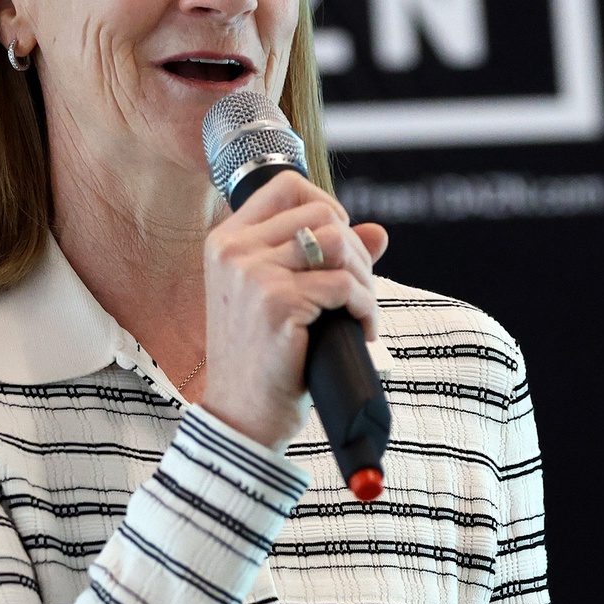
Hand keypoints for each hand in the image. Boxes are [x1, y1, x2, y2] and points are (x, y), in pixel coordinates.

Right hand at [200, 170, 389, 450]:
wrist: (241, 417)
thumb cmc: (263, 359)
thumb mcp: (282, 298)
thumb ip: (323, 258)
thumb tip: (378, 232)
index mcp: (225, 242)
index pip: (286, 186)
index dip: (326, 204)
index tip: (339, 246)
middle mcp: (233, 250)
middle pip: (322, 212)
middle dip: (354, 249)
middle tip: (357, 290)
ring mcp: (253, 275)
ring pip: (337, 241)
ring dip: (363, 276)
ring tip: (361, 308)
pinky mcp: (278, 303)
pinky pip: (345, 285)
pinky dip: (366, 307)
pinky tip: (362, 330)